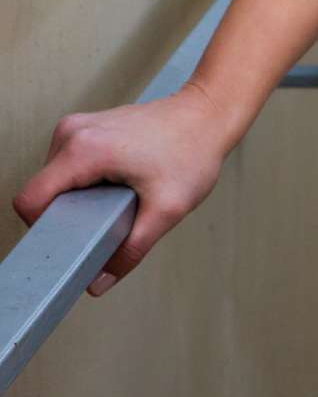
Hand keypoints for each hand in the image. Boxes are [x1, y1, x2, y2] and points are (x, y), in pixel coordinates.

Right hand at [11, 81, 231, 296]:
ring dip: (76, 201)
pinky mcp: (87, 128)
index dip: (44, 230)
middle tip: (104, 225)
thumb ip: (130, 251)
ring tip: (114, 205)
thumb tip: (98, 282)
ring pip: (53, 181)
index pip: (30, 200)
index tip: (72, 242)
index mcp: (83, 149)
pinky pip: (67, 167)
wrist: (208, 114)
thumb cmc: (193, 151)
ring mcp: (78, 126)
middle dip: (66, 217)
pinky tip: (115, 189)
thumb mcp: (166, 210)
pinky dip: (84, 184)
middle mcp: (73, 133)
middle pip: (42, 193)